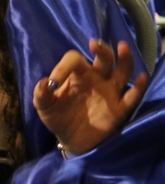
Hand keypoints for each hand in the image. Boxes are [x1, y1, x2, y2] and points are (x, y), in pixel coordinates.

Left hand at [34, 39, 147, 154]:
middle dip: (101, 49)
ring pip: (122, 71)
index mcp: (77, 74)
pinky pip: (131, 96)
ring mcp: (109, 92)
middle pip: (103, 58)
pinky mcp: (119, 109)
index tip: (53, 83)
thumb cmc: (57, 116)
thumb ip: (41, 95)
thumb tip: (44, 83)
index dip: (63, 67)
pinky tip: (141, 77)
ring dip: (124, 59)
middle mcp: (96, 78)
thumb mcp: (44, 107)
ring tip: (123, 48)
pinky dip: (138, 87)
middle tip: (94, 44)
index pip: (74, 60)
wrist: (71, 140)